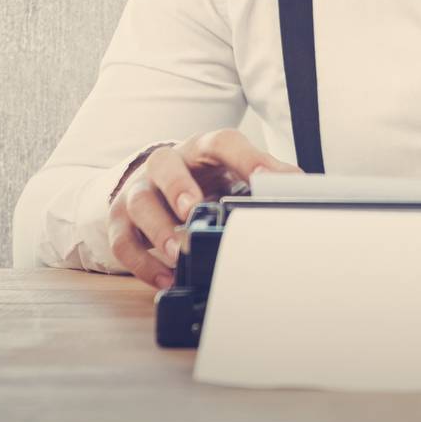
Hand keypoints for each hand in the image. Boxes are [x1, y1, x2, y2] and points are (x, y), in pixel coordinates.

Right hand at [106, 129, 300, 289]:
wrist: (157, 184)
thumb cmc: (204, 179)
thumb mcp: (233, 173)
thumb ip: (264, 177)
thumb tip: (300, 185)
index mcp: (202, 150)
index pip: (221, 143)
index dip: (245, 158)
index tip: (265, 179)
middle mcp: (167, 164)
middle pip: (165, 164)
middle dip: (179, 187)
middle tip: (194, 209)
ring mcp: (139, 190)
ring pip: (139, 202)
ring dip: (158, 228)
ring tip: (180, 251)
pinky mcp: (120, 220)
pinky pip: (122, 241)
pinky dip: (142, 263)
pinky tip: (165, 279)